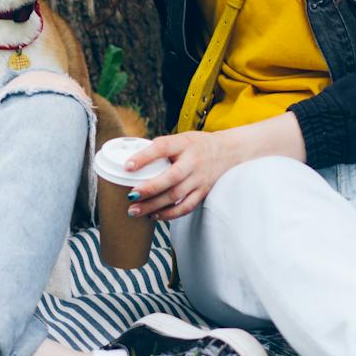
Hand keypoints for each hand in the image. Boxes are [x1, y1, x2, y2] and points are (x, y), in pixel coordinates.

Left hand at [122, 129, 246, 222]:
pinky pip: (186, 207)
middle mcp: (194, 161)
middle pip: (171, 177)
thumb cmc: (197, 145)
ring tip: (135, 210)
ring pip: (176, 195)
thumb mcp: (181, 139)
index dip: (144, 157)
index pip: (162, 148)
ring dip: (154, 205)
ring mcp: (200, 178)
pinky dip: (169, 214)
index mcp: (184, 144)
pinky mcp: (203, 192)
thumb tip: (132, 164)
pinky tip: (154, 216)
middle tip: (130, 196)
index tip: (127, 166)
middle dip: (149, 189)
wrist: (228, 151)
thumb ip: (161, 149)